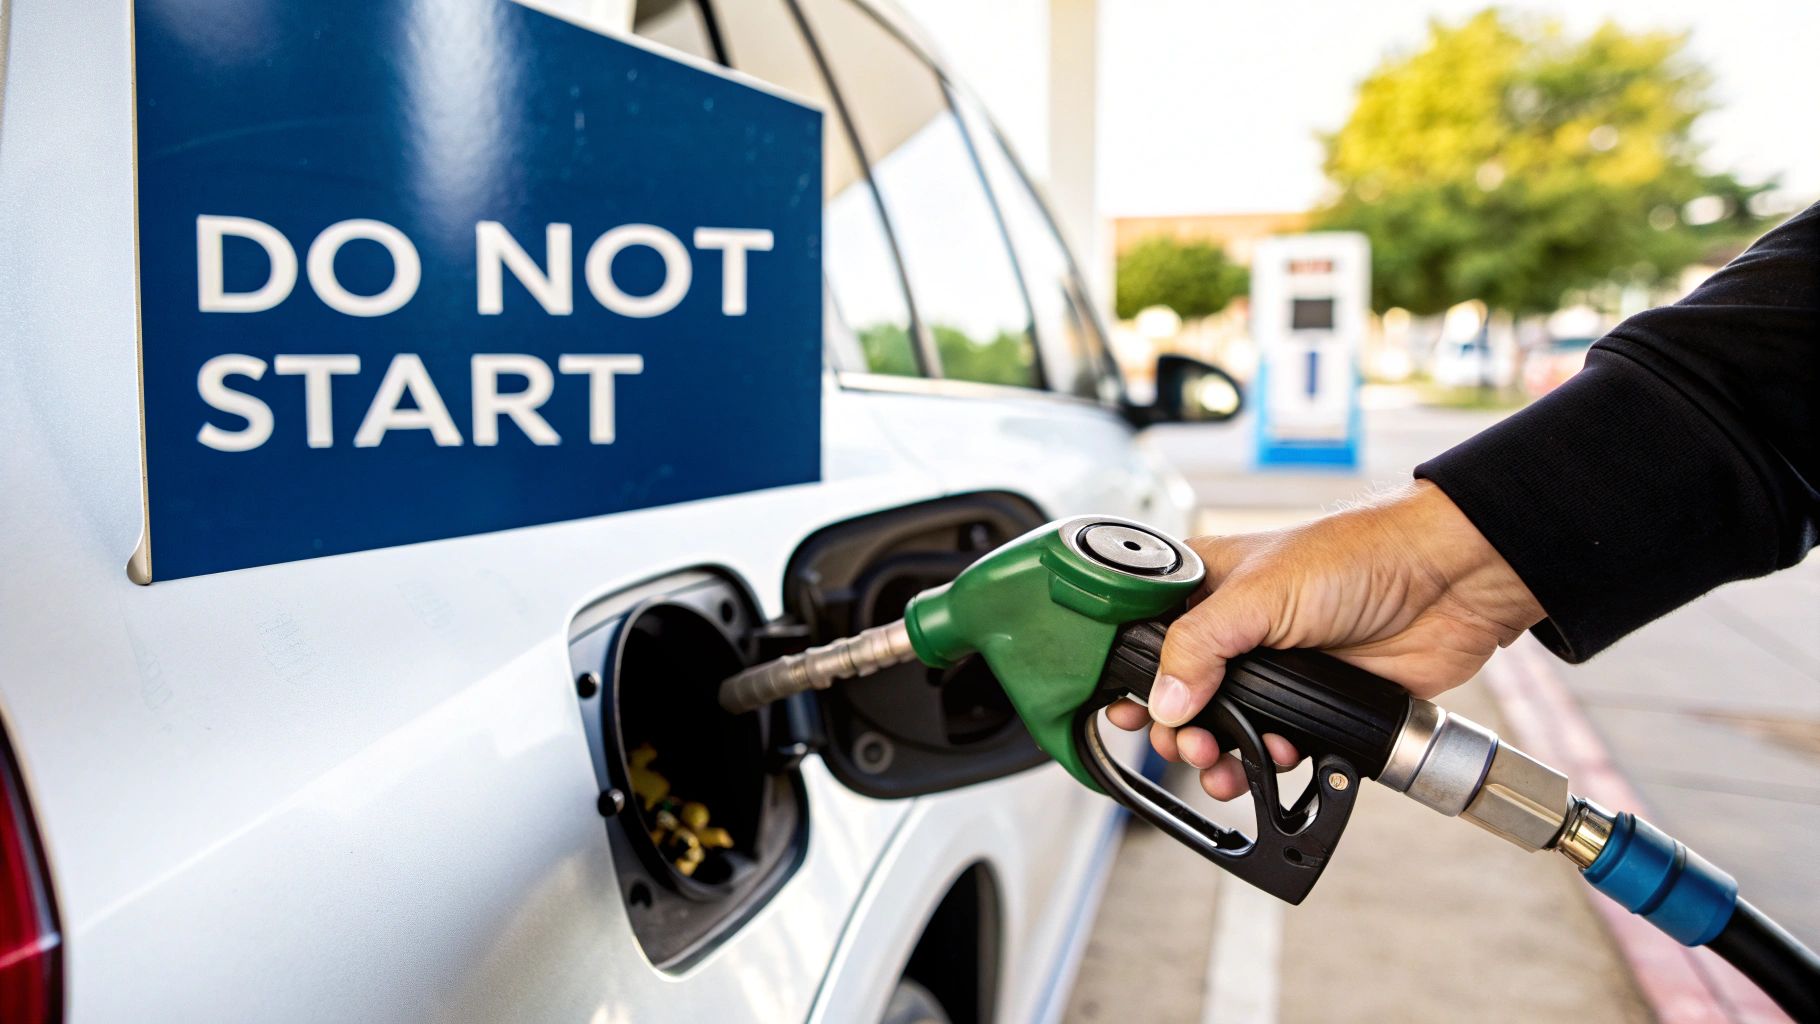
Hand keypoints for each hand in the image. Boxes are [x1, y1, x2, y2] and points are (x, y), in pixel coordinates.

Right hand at [1106, 481, 1543, 799]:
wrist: (1448, 585)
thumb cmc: (1361, 554)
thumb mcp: (1262, 594)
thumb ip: (1200, 647)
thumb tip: (1164, 703)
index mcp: (1208, 584)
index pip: (1143, 631)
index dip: (1125, 672)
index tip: (1118, 707)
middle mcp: (1234, 628)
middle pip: (1177, 693)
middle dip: (1173, 727)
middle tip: (1180, 743)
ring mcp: (1273, 668)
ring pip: (1222, 727)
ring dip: (1215, 754)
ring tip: (1218, 763)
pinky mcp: (1312, 703)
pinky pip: (1272, 747)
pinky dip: (1265, 763)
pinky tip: (1270, 760)